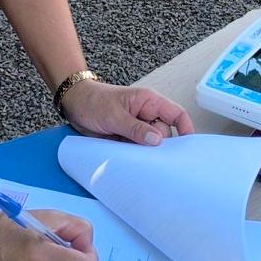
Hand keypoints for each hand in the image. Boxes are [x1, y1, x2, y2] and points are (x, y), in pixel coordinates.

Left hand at [61, 78, 194, 144]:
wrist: (73, 104)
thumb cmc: (93, 101)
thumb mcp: (114, 115)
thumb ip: (135, 128)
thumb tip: (158, 140)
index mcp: (149, 102)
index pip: (176, 114)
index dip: (186, 129)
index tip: (188, 147)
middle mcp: (147, 115)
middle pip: (165, 134)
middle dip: (159, 146)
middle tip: (151, 157)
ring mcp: (137, 127)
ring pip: (151, 144)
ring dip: (144, 152)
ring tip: (133, 155)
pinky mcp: (128, 138)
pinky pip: (138, 149)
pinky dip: (135, 155)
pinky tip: (129, 159)